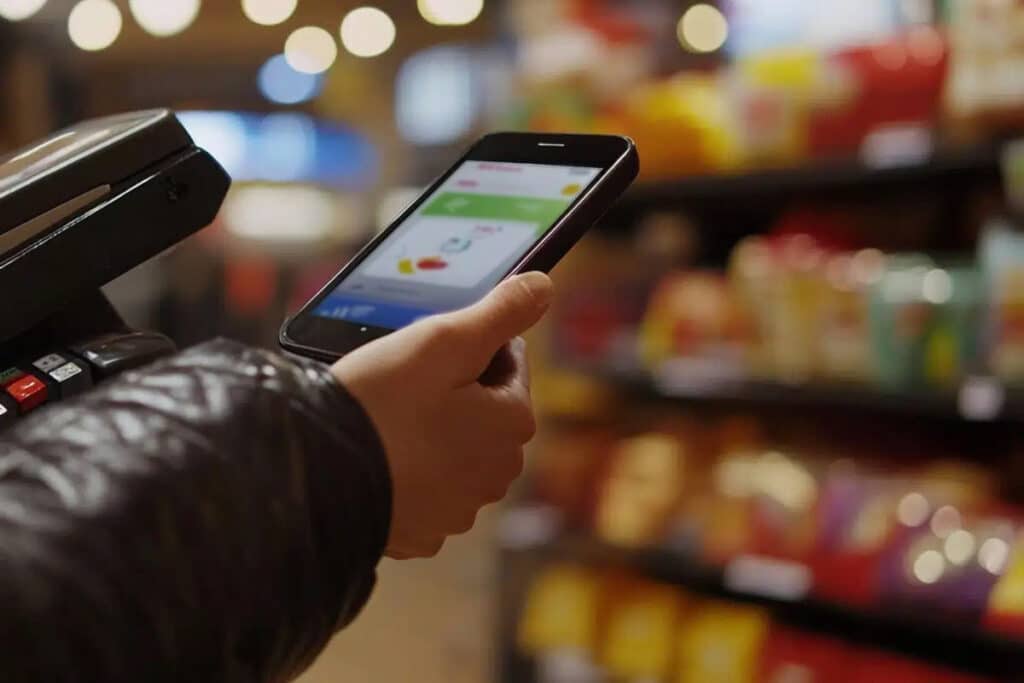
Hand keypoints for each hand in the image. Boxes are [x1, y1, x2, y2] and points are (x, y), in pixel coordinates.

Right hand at [330, 272, 552, 557]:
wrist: (319, 474)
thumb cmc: (382, 403)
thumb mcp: (444, 340)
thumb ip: (500, 312)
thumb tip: (542, 286)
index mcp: (513, 423)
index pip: (509, 366)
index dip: (471, 346)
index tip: (433, 347)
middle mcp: (497, 473)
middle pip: (483, 413)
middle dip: (453, 394)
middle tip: (404, 382)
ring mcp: (459, 509)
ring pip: (453, 455)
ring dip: (431, 436)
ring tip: (387, 419)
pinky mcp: (422, 534)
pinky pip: (422, 493)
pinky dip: (406, 476)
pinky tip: (379, 459)